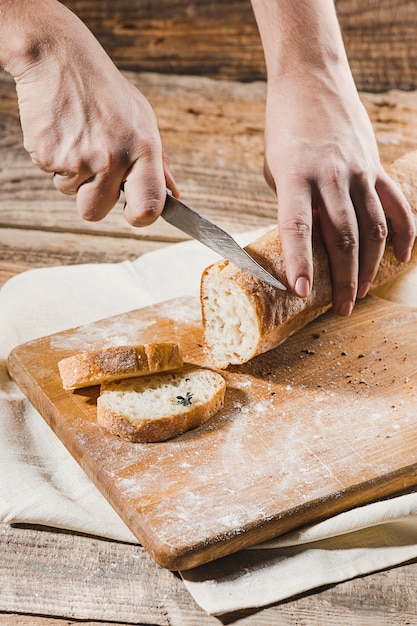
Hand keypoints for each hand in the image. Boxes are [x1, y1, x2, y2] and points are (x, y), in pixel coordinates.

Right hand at [4, 0, 177, 225]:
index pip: (149, 206)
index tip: (133, 213)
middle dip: (92, 198)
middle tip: (93, 168)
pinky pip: (50, 174)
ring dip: (71, 174)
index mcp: (143, 150)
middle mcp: (113, 158)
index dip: (140, 217)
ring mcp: (79, 158)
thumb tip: (173, 195)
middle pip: (95, 212)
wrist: (60, 57)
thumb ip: (157, 162)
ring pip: (70, 193)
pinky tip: (62, 130)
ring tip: (77, 137)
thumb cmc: (105, 91)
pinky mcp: (49, 154)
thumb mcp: (142, 120)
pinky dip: (53, 158)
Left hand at [263, 67, 415, 314]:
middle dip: (343, 279)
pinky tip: (401, 258)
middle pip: (343, 236)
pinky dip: (404, 233)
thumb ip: (293, 205)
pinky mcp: (375, 166)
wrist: (312, 79)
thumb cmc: (284, 128)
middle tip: (341, 308)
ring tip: (362, 292)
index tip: (302, 292)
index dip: (300, 262)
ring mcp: (358, 170)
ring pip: (373, 227)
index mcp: (295, 176)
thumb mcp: (275, 169)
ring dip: (371, 266)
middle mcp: (330, 175)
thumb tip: (308, 240)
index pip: (297, 227)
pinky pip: (396, 204)